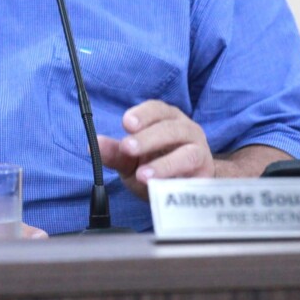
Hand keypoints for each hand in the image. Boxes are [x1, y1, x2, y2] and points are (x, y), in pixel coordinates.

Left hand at [97, 100, 214, 199]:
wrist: (184, 186)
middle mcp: (186, 130)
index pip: (157, 109)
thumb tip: (93, 145)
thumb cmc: (157, 164)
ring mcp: (200, 152)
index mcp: (167, 119)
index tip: (126, 124)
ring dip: (165, 165)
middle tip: (128, 149)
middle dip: (148, 139)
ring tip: (143, 175)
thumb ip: (115, 152)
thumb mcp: (131, 159)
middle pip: (170, 129)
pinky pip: (195, 180)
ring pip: (188, 154)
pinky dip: (180, 184)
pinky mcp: (206, 176)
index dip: (142, 114)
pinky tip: (163, 190)